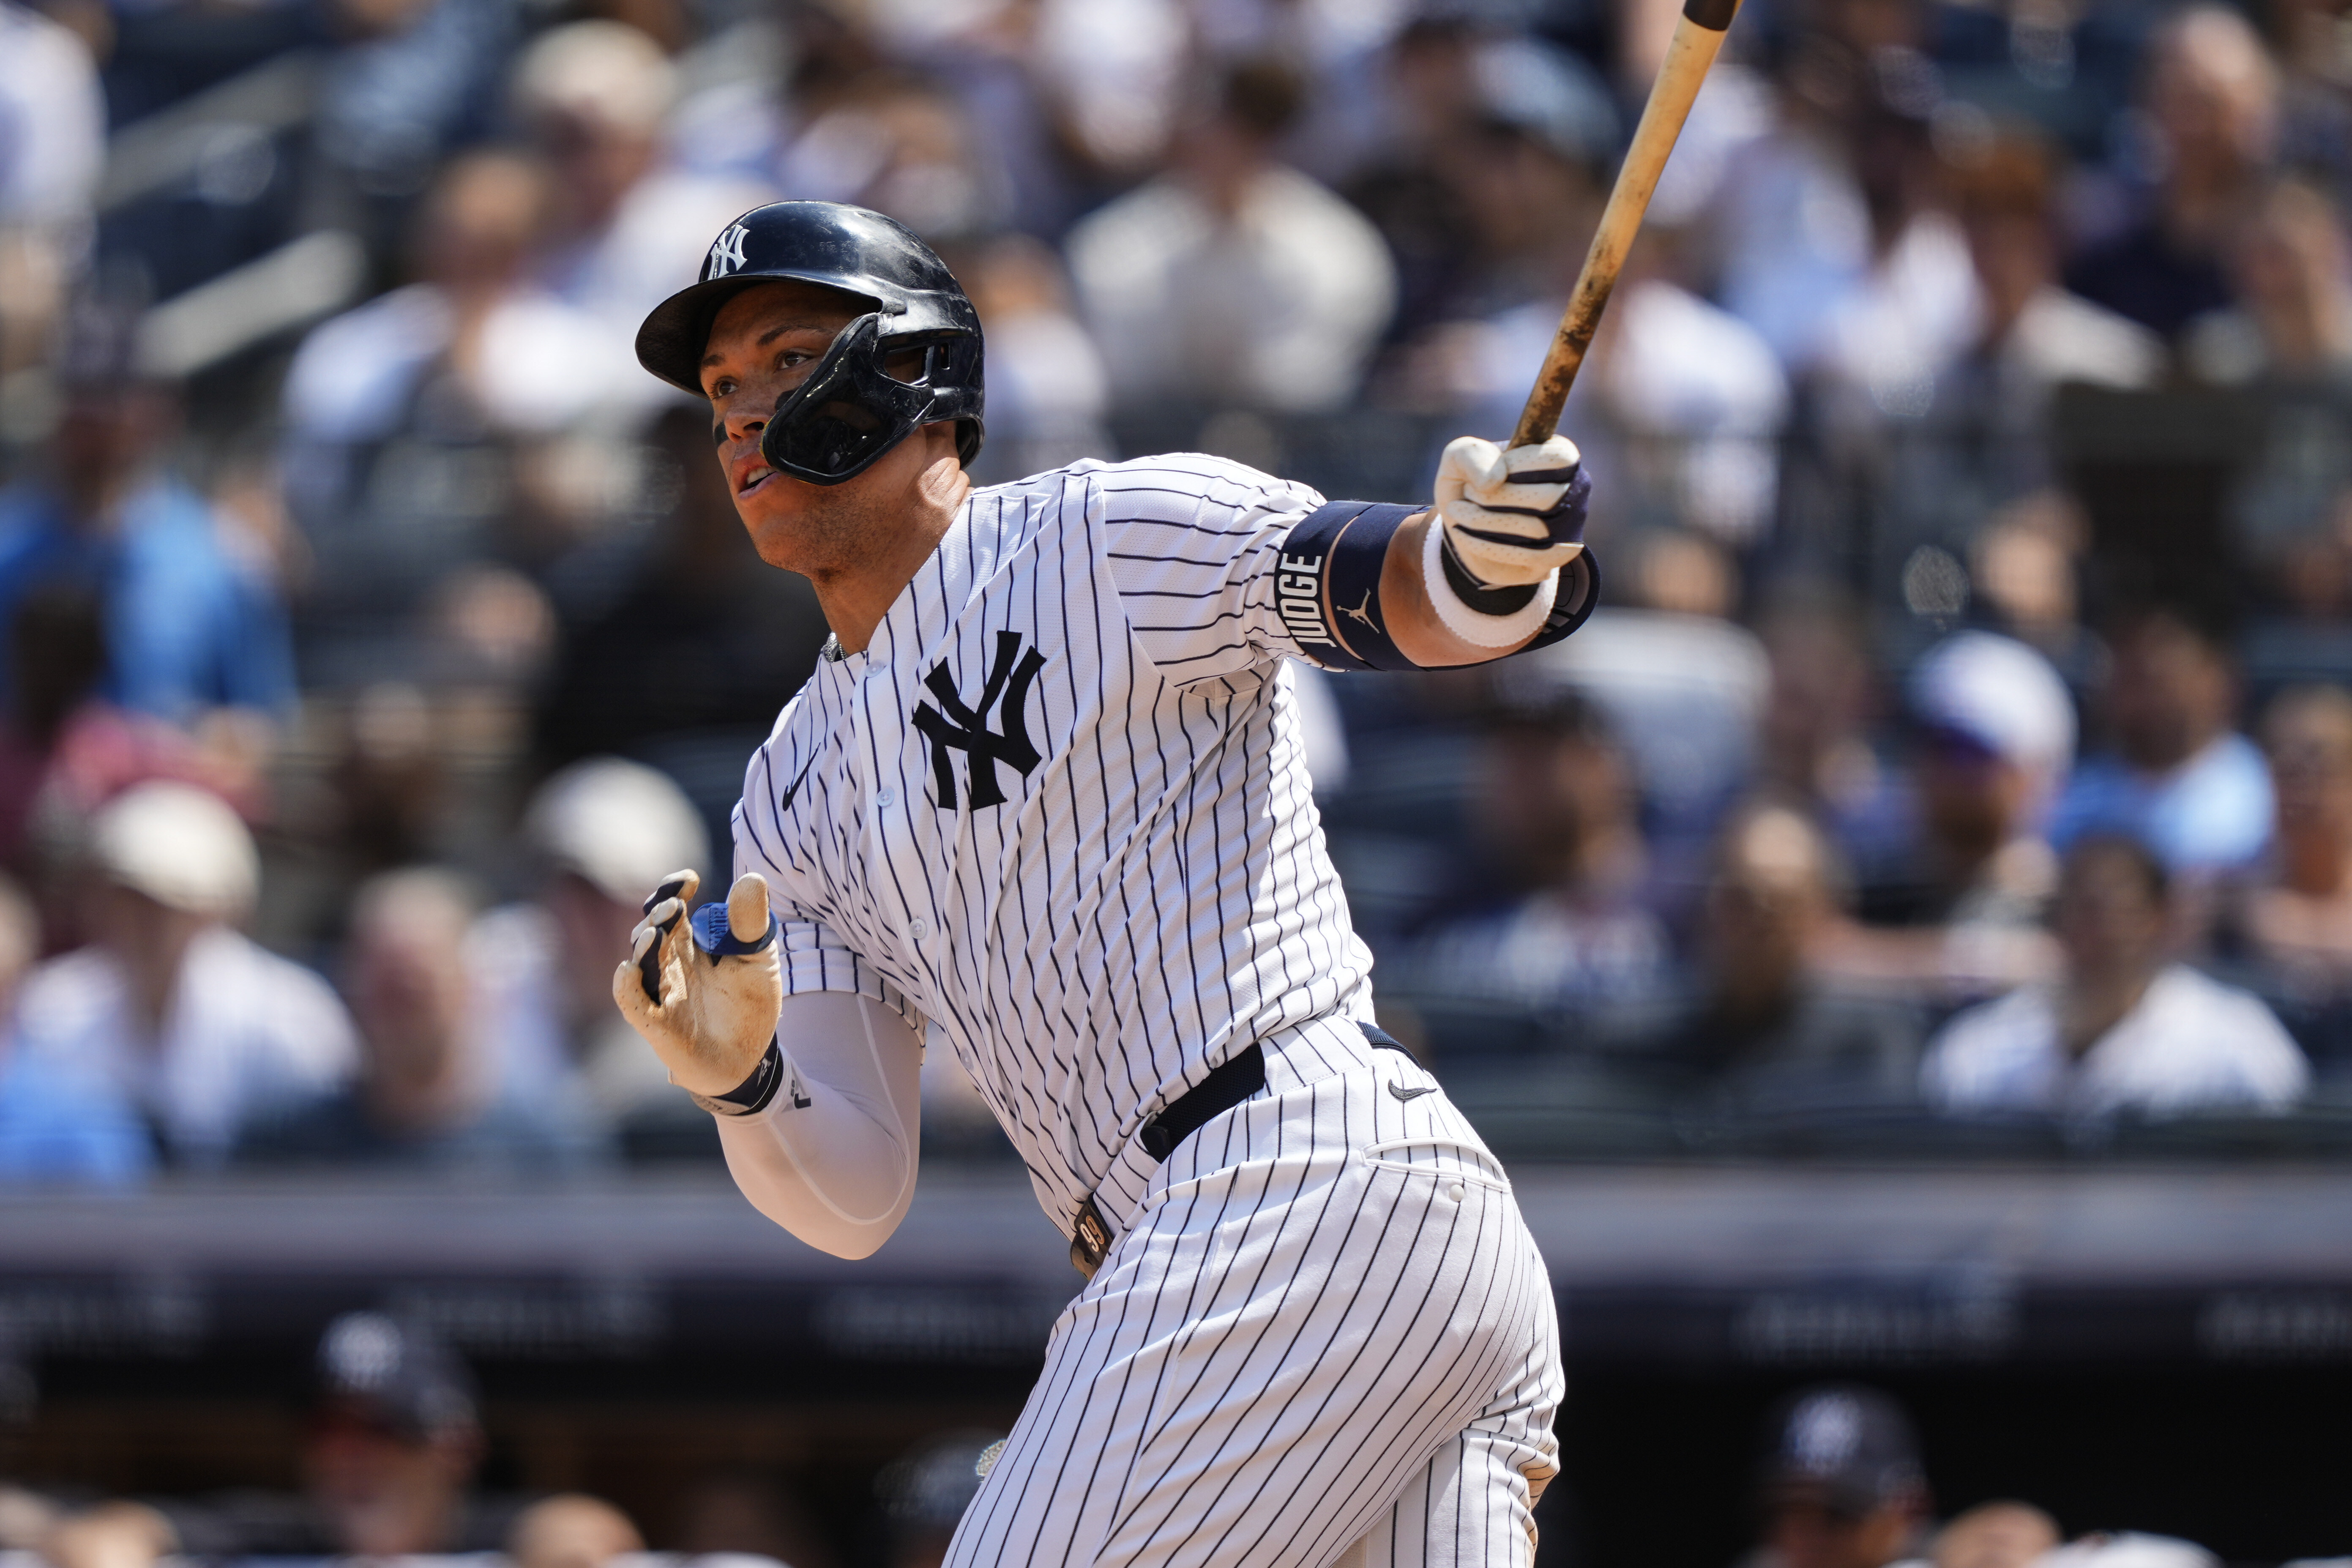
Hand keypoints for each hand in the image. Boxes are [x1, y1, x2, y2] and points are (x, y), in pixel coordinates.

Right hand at [612, 870, 782, 1097]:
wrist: (749, 1059)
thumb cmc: (749, 1004)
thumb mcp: (758, 959)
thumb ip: (752, 922)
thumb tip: (752, 878)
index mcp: (691, 941)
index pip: (673, 906)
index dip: (673, 890)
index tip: (688, 880)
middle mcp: (669, 962)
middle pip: (652, 929)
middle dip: (659, 915)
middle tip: (675, 907)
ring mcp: (660, 992)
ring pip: (640, 961)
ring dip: (644, 944)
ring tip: (655, 932)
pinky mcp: (656, 1023)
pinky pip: (631, 1001)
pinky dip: (626, 985)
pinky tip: (630, 969)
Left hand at [1433, 434, 1588, 587]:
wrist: (1464, 526)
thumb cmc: (1470, 482)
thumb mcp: (1460, 458)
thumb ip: (1471, 454)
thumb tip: (1493, 481)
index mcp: (1561, 458)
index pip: (1560, 458)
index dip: (1518, 464)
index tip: (1487, 471)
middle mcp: (1575, 492)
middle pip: (1548, 497)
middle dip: (1495, 497)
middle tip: (1467, 493)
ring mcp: (1569, 527)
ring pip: (1535, 529)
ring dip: (1483, 520)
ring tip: (1459, 511)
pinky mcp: (1554, 558)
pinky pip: (1524, 555)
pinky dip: (1485, 545)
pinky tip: (1462, 534)